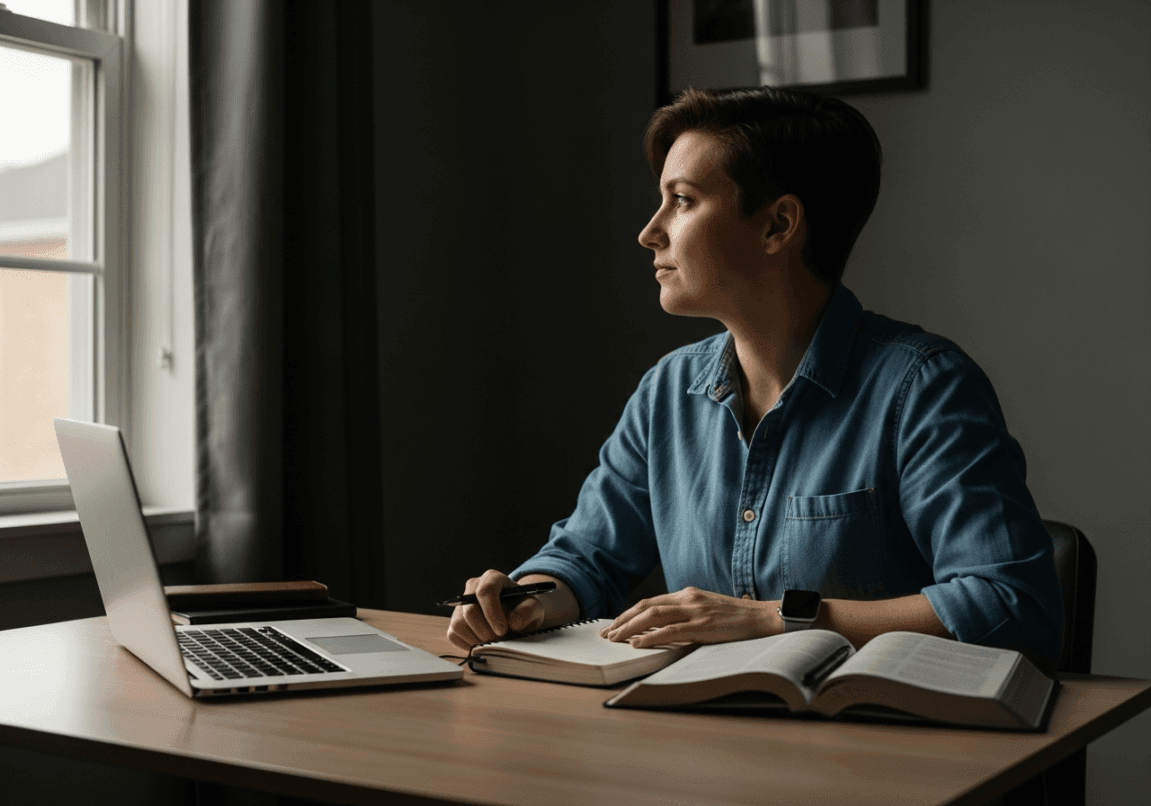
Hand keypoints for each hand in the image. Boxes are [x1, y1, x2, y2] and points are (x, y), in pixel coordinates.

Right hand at [445, 569, 546, 651]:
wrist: (515, 617)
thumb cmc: (523, 609)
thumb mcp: (534, 608)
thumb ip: (527, 611)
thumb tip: (513, 621)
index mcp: (492, 578)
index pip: (486, 591)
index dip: (492, 612)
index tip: (503, 630)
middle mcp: (473, 587)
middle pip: (470, 610)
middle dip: (486, 630)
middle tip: (500, 640)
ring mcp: (461, 604)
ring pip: (459, 623)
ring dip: (477, 638)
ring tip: (494, 642)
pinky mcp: (455, 620)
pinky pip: (453, 634)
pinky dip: (469, 644)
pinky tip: (483, 643)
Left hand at [599, 587, 778, 647]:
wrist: (762, 617)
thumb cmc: (736, 617)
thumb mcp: (706, 609)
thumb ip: (685, 613)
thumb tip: (662, 626)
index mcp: (687, 594)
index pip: (649, 602)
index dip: (628, 613)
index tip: (615, 625)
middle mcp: (687, 598)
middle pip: (645, 607)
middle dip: (622, 621)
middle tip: (607, 634)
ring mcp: (695, 611)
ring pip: (653, 616)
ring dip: (629, 628)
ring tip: (615, 639)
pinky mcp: (703, 625)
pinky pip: (670, 630)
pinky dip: (650, 636)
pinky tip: (637, 643)